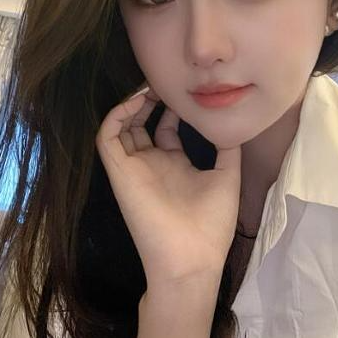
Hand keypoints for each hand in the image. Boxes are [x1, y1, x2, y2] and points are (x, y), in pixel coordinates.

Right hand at [95, 86, 241, 283]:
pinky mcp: (119, 173)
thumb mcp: (226, 177)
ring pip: (121, 127)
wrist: (191, 257)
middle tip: (163, 80)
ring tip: (149, 86)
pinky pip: (107, 137)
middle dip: (149, 99)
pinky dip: (116, 115)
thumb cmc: (210, 225)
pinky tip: (136, 101)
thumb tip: (231, 123)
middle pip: (141, 124)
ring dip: (131, 103)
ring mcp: (134, 168)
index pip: (166, 129)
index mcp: (176, 166)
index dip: (172, 108)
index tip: (183, 89)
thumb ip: (228, 150)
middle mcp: (152, 165)